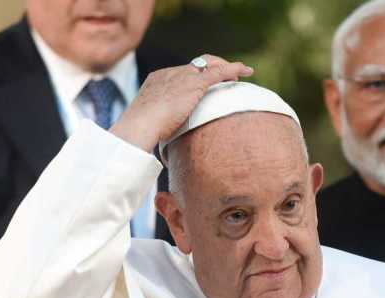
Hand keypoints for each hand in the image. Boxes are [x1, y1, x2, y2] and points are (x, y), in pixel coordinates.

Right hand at [110, 55, 253, 151]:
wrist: (139, 127)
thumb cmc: (140, 133)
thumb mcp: (151, 125)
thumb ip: (160, 126)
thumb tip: (165, 145)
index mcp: (157, 80)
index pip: (181, 73)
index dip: (195, 77)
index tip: (204, 86)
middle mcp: (170, 73)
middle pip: (196, 65)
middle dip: (212, 68)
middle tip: (227, 77)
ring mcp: (182, 77)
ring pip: (209, 65)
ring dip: (225, 68)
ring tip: (239, 75)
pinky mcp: (194, 84)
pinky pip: (219, 72)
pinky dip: (234, 69)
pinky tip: (246, 72)